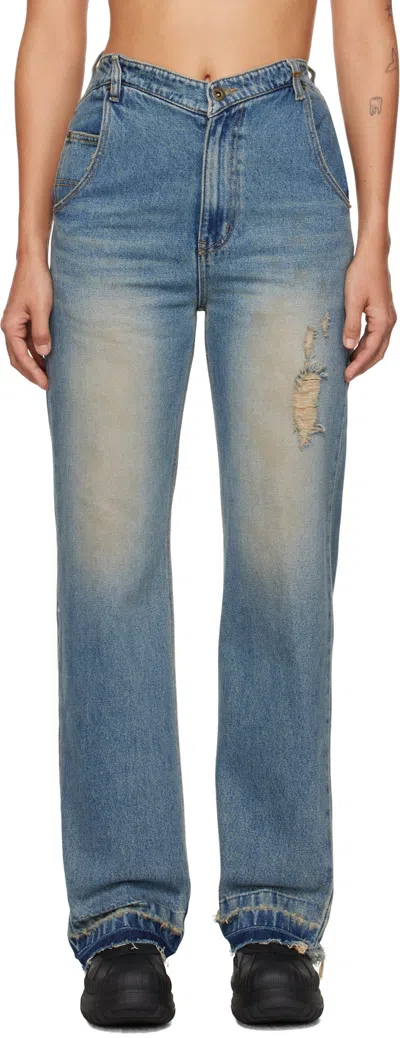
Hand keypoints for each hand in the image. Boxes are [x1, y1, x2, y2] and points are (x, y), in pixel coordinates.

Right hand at [1, 258, 52, 388]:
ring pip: (22, 352)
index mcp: (10, 326)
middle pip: (17, 358)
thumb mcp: (41, 309)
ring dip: (33, 364)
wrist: (33, 263)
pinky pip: (27, 342)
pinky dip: (35, 353)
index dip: (33, 372)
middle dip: (31, 373)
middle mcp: (10, 327)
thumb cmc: (36, 282)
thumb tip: (44, 353)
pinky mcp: (23, 320)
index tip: (45, 383)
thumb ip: (42, 332)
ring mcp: (16, 324)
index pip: (20, 357)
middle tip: (47, 385)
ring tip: (48, 376)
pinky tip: (47, 359)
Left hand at [343, 246, 396, 381]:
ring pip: (378, 345)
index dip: (358, 365)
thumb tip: (349, 347)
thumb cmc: (362, 274)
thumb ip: (351, 326)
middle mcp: (389, 322)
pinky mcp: (382, 313)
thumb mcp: (352, 301)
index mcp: (383, 321)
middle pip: (378, 352)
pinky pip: (376, 336)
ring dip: (365, 357)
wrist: (372, 256)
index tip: (346, 375)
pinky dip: (366, 346)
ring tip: (349, 366)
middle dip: (363, 366)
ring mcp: (387, 318)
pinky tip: (354, 350)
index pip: (370, 350)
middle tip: (347, 377)